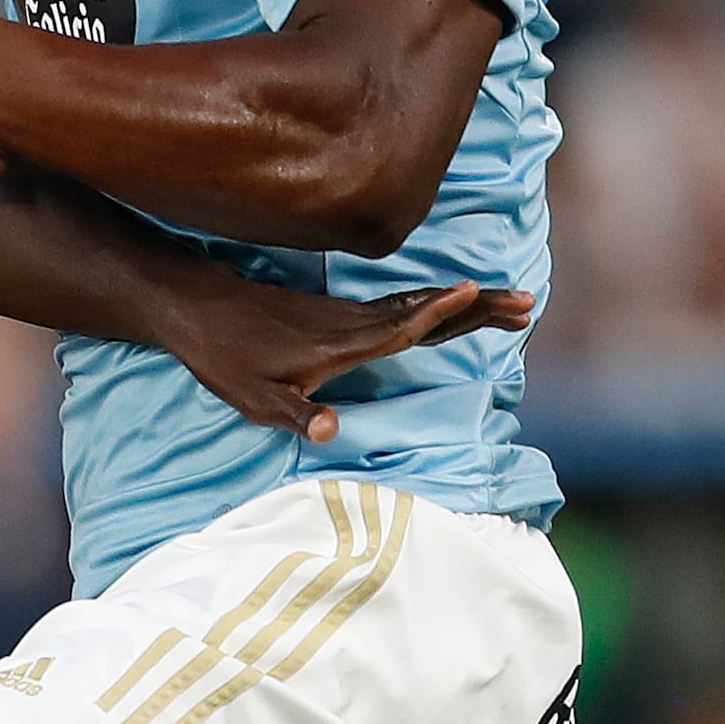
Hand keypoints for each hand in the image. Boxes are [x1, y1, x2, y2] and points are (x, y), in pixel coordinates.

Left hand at [160, 275, 535, 441]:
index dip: (439, 312)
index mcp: (338, 345)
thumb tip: (330, 432)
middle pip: (426, 311)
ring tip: (511, 301)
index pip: (400, 327)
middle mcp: (351, 323)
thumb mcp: (254, 400)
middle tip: (528, 301)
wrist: (196, 308)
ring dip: (467, 302)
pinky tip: (454, 303)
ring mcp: (347, 314)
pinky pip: (402, 305)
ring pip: (419, 305)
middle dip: (479, 306)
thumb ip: (296, 415)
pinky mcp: (340, 312)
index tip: (476, 291)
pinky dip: (436, 302)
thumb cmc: (224, 359)